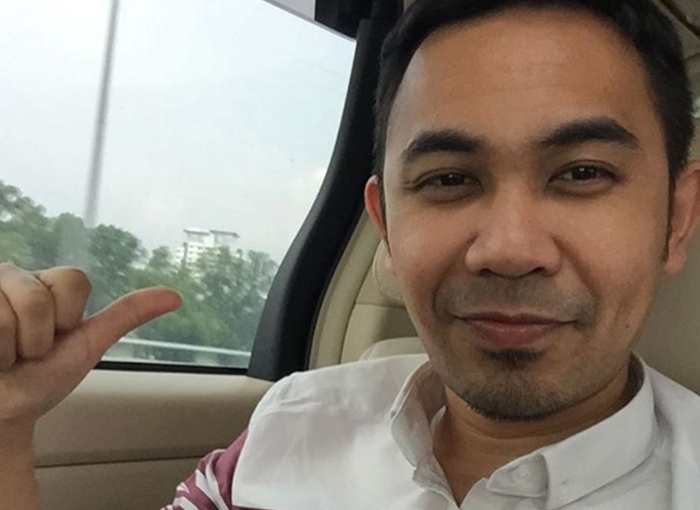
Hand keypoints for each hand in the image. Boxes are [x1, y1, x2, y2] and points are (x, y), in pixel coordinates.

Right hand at [0, 263, 181, 427]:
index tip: (55, 337)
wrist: (0, 414)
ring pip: (6, 312)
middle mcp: (11, 278)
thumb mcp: (87, 346)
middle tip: (23, 352)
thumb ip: (127, 316)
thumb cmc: (38, 380)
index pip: (74, 279)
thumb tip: (176, 296)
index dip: (68, 317)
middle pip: (38, 296)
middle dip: (36, 338)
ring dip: (6, 349)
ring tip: (0, 356)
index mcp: (45, 283)